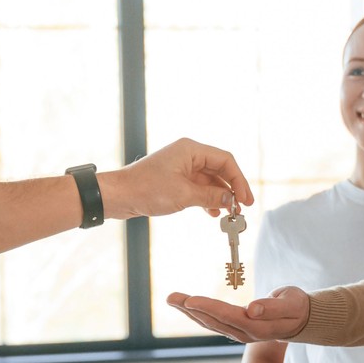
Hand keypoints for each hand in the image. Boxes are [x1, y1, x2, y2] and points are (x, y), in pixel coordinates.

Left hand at [102, 138, 252, 219]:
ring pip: (209, 180)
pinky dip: (206, 199)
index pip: (225, 160)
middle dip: (231, 189)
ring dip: (220, 196)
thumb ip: (210, 196)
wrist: (118, 196)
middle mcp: (187, 155)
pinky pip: (197, 188)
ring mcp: (181, 168)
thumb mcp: (183, 195)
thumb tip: (230, 199)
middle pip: (219, 169)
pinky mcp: (174, 180)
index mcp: (191, 149)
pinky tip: (212, 213)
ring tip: (229, 213)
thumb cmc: (146, 189)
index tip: (246, 198)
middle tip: (242, 207)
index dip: (239, 179)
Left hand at [166, 286, 310, 342]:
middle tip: (170, 297)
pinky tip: (186, 307)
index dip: (208, 308)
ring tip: (172, 299)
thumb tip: (252, 309)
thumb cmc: (297, 307)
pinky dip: (198, 314)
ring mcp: (239, 333)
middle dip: (190, 309)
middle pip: (213, 321)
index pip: (229, 316)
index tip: (190, 300)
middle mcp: (245, 333)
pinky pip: (213, 322)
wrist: (302, 321)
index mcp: (258, 327)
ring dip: (189, 312)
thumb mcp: (292, 303)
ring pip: (210, 323)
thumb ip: (273, 307)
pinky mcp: (236, 330)